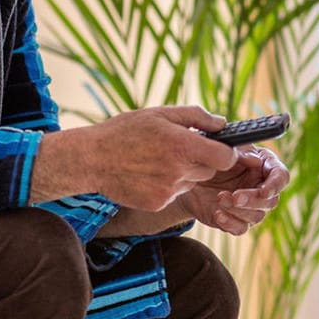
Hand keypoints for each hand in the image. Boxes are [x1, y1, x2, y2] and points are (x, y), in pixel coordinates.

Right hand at [31, 105, 239, 211]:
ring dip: (183, 172)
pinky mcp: (158, 204)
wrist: (91, 160)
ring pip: (191, 182)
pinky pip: (173, 194)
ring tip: (157, 160)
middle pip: (209, 171)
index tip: (220, 148)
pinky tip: (146, 174)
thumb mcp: (159, 114)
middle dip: (200, 160)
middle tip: (177, 149)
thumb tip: (221, 123)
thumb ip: (195, 116)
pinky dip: (166, 185)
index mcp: (182, 145)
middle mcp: (178, 171)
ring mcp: (168, 191)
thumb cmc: (124, 131)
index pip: (226, 157)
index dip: (227, 153)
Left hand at [177, 145, 289, 235]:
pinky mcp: (236, 220)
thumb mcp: (225, 147)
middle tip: (235, 196)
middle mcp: (262, 187)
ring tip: (219, 198)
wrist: (190, 176)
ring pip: (256, 216)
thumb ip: (241, 152)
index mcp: (265, 165)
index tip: (265, 191)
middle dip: (253, 200)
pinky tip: (217, 214)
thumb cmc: (213, 156)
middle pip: (270, 201)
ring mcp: (251, 206)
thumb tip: (256, 160)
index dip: (275, 185)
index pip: (281, 177)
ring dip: (238, 210)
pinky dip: (230, 223)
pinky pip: (240, 228)